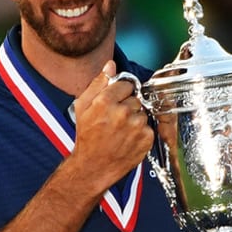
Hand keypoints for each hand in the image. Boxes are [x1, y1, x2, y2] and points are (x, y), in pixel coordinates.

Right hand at [69, 61, 153, 190]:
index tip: (114, 103)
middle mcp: (122, 112)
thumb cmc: (86, 137)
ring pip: (142, 112)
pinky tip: (128, 139)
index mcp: (105, 101)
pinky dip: (141, 132)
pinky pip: (148, 126)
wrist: (93, 166)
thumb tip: (110, 65)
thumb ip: (97, 84)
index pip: (126, 84)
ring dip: (134, 119)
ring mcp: (136, 126)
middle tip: (115, 120)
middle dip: (127, 106)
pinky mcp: (146, 138)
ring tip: (121, 131)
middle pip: (135, 98)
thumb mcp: (82, 107)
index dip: (120, 93)